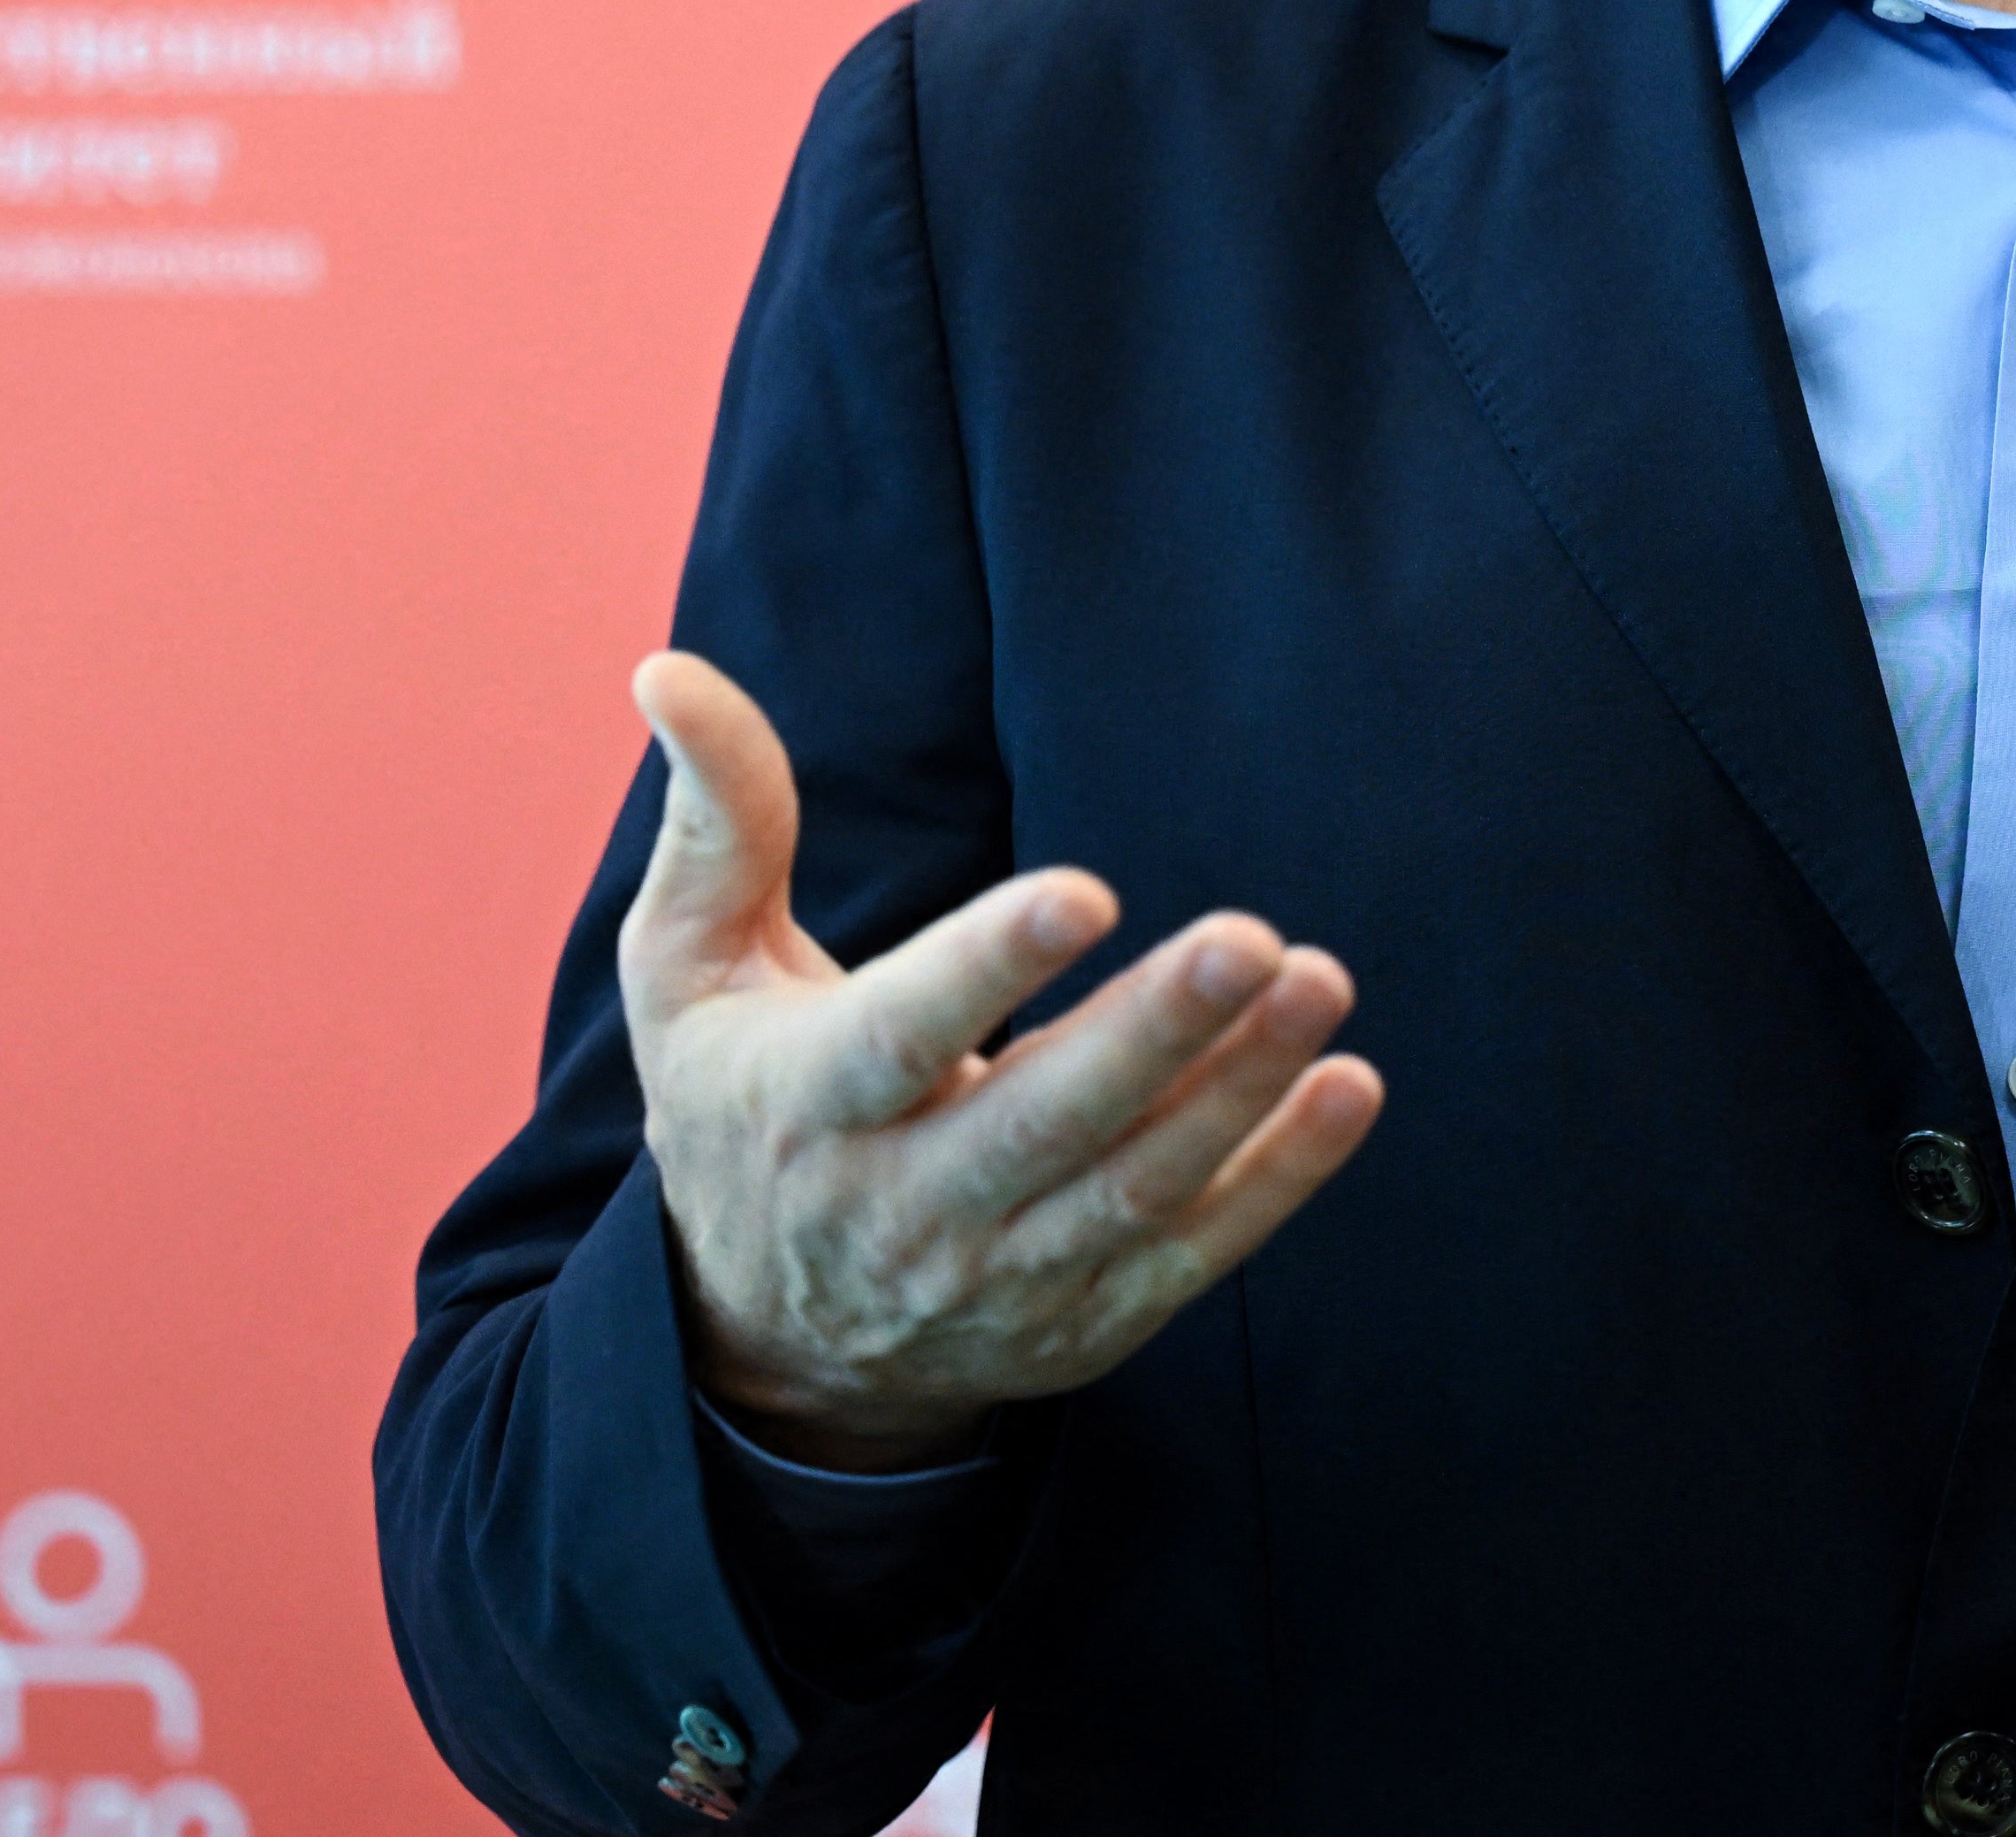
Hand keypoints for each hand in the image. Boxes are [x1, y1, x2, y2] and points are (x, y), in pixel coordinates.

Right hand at [616, 652, 1385, 1469]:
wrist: (769, 1345)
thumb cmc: (739, 1103)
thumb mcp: (689, 970)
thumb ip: (715, 821)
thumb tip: (671, 670)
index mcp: (804, 1106)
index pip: (902, 1036)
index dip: (990, 966)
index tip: (1085, 890)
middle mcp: (900, 1209)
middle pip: (1042, 1124)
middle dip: (1153, 1031)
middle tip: (1256, 937)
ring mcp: (997, 1281)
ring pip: (1130, 1191)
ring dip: (1237, 1092)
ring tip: (1321, 982)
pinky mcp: (1077, 1324)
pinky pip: (1188, 1254)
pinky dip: (1276, 1181)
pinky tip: (1344, 1090)